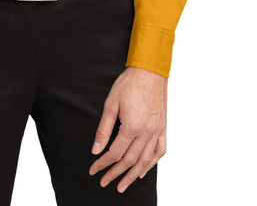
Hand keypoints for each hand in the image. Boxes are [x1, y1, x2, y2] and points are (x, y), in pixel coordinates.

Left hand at [88, 66, 166, 192]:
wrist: (150, 71)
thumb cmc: (129, 83)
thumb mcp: (111, 103)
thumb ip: (104, 128)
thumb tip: (96, 149)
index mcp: (132, 127)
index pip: (115, 153)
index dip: (103, 164)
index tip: (94, 170)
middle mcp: (146, 132)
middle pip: (129, 160)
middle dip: (115, 173)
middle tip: (104, 182)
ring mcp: (157, 131)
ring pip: (145, 161)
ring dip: (133, 175)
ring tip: (123, 185)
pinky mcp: (163, 127)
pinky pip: (160, 151)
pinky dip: (152, 163)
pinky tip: (143, 170)